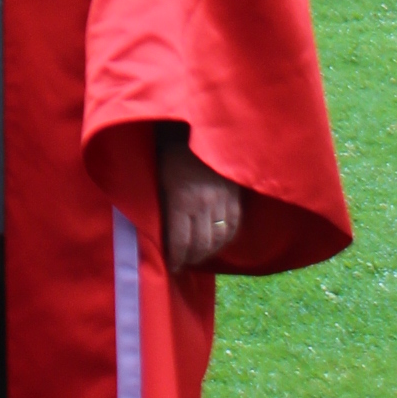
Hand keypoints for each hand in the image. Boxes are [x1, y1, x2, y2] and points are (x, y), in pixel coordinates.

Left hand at [157, 127, 245, 272]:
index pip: (180, 241)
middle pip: (201, 245)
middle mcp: (204, 204)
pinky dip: (224, 239)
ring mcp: (223, 201)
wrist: (202, 131)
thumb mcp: (160, 177)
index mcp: (182, 198)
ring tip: (197, 255)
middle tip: (183, 263)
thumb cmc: (172, 152)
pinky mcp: (236, 198)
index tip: (172, 266)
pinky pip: (233, 228)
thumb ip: (163, 205)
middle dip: (190, 258)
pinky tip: (215, 242)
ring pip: (218, 239)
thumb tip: (160, 233)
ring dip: (208, 252)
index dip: (176, 258)